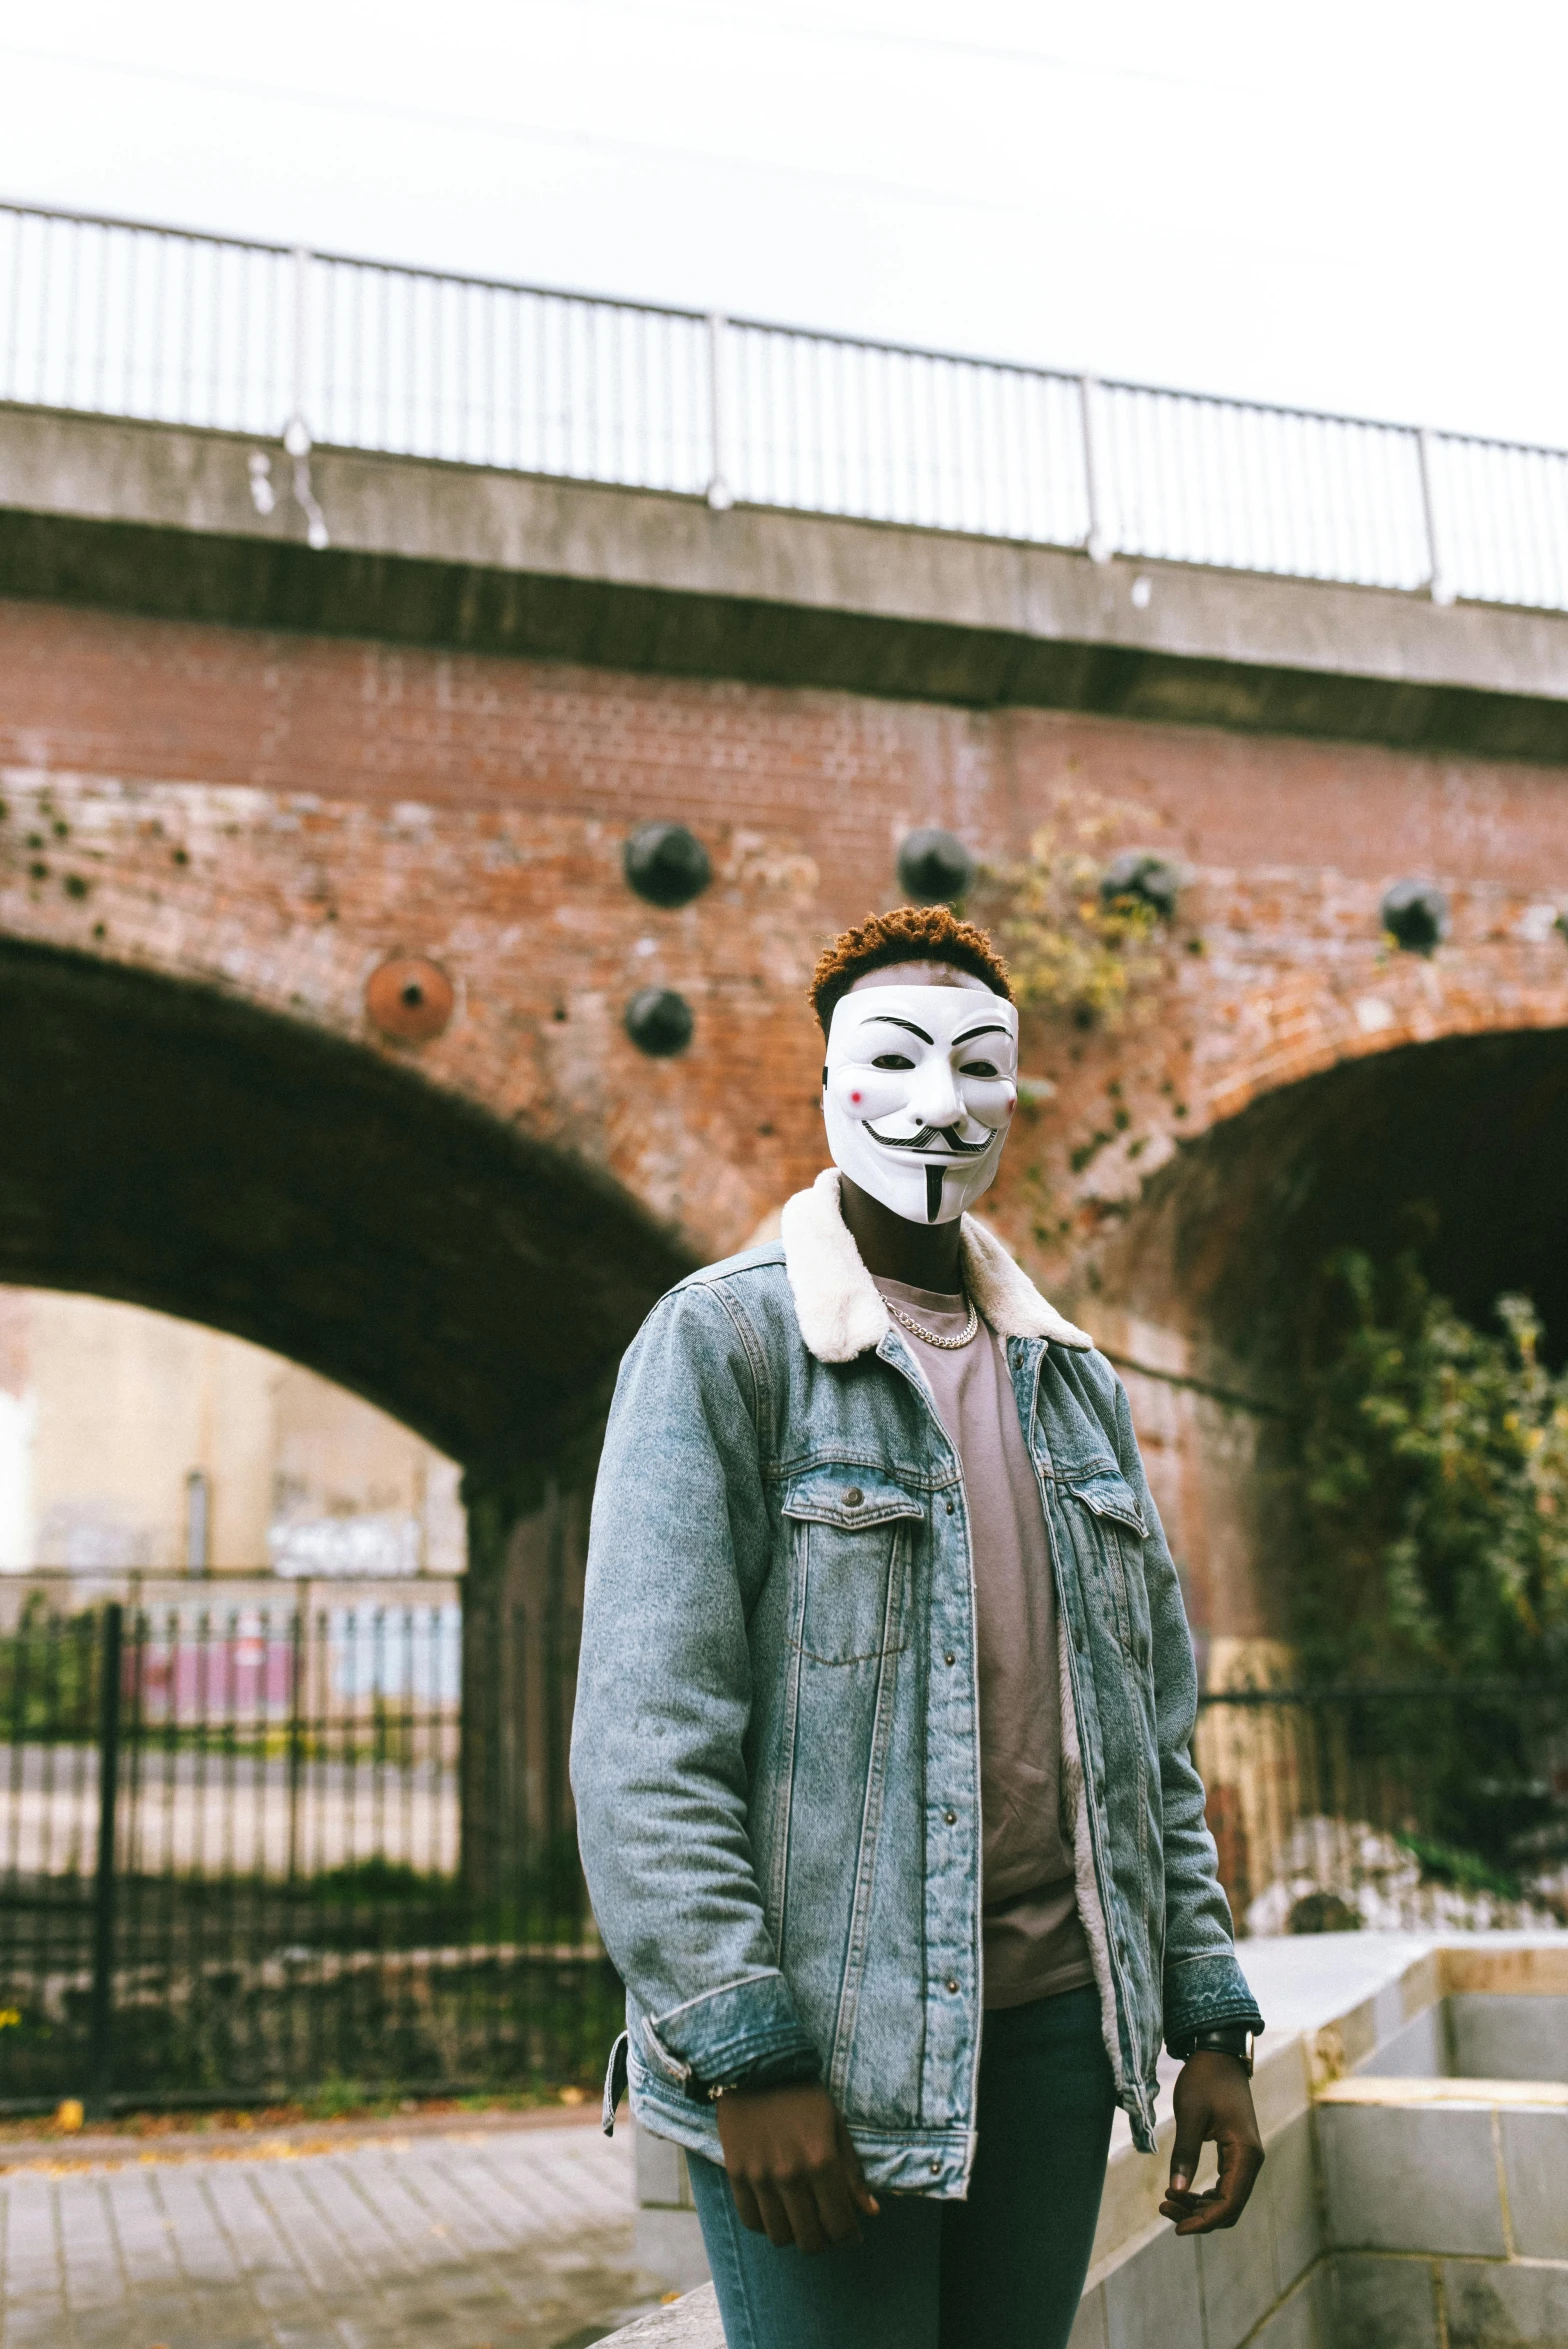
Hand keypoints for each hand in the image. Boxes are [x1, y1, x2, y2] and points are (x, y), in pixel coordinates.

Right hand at [715, 2081, 880, 2253]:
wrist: (756, 2066)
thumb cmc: (803, 2095)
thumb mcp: (836, 2125)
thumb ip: (852, 2172)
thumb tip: (871, 2212)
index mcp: (821, 2160)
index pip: (840, 2225)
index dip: (849, 2239)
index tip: (852, 2237)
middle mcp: (790, 2174)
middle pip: (810, 2240)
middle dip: (825, 2242)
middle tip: (828, 2231)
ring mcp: (760, 2176)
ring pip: (780, 2236)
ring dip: (795, 2236)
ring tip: (802, 2222)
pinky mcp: (736, 2174)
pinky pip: (751, 2221)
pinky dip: (766, 2226)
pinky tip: (777, 2212)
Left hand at [1159, 2052, 1264, 2234]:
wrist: (1219, 2054)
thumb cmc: (1204, 2080)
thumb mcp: (1190, 2114)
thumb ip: (1185, 2153)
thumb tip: (1176, 2191)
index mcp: (1245, 2154)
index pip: (1230, 2203)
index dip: (1204, 2221)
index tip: (1177, 2229)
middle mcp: (1251, 2161)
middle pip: (1229, 2207)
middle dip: (1198, 2216)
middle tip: (1164, 2209)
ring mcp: (1245, 2158)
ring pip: (1226, 2199)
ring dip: (1199, 2207)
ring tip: (1166, 2202)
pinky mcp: (1236, 2154)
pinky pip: (1224, 2186)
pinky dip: (1203, 2195)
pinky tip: (1179, 2192)